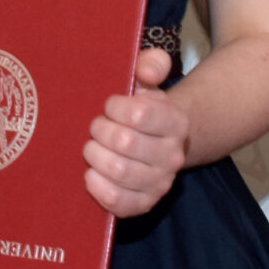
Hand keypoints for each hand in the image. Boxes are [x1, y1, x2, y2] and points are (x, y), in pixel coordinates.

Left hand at [81, 47, 188, 217]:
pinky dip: (97, 186)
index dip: (115, 107)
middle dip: (100, 131)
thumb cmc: (141, 108)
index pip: (139, 114)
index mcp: (176, 123)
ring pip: (119, 171)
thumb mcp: (147, 82)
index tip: (109, 105)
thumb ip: (150, 64)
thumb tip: (147, 70)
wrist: (152, 143)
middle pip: (125, 143)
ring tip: (91, 147)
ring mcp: (160, 183)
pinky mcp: (144, 204)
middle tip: (95, 126)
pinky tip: (91, 173)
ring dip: (95, 156)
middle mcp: (173, 156)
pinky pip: (117, 201)